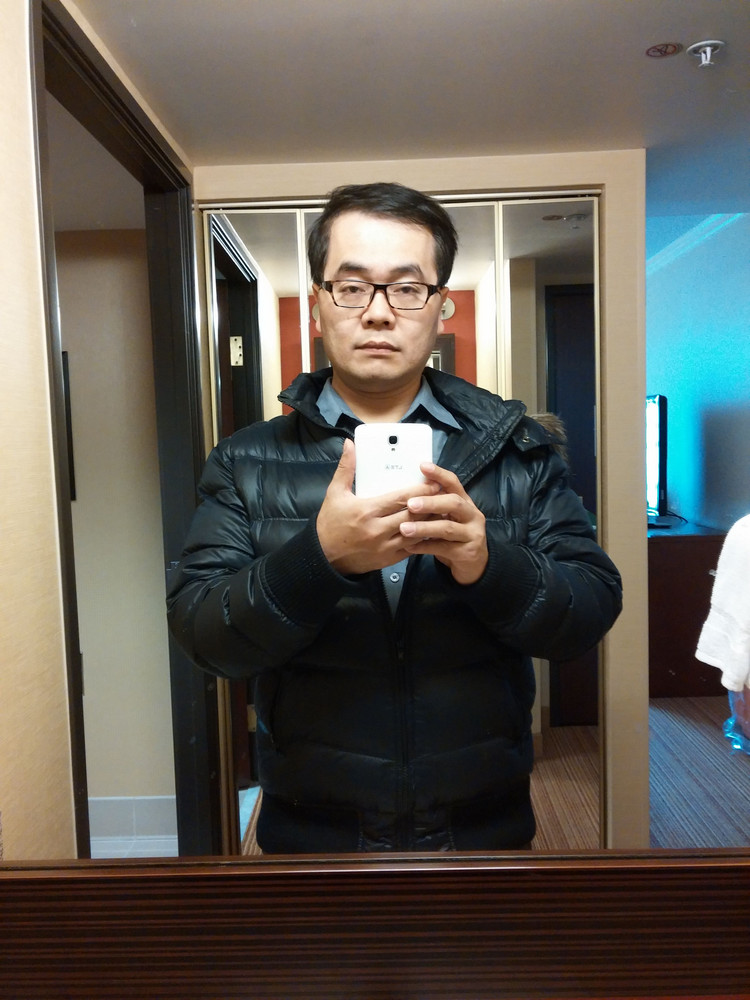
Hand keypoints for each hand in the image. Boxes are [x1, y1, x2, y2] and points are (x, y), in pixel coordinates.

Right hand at [316, 440, 439, 574]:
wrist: (324, 558)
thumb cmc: (330, 523)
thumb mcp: (334, 494)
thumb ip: (346, 468)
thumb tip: (350, 444)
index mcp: (366, 511)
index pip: (400, 499)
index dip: (420, 490)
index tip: (434, 482)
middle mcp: (377, 530)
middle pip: (412, 515)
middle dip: (430, 504)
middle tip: (442, 494)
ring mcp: (384, 547)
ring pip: (415, 532)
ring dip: (429, 522)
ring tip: (441, 511)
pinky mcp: (388, 560)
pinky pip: (411, 548)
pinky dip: (422, 538)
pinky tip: (429, 529)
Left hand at [398, 463, 487, 584]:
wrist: (473, 564)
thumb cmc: (455, 537)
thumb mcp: (448, 518)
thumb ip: (435, 505)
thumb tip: (408, 491)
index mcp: (465, 502)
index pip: (454, 483)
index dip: (439, 474)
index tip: (422, 466)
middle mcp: (472, 515)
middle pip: (453, 503)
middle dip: (431, 502)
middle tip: (410, 504)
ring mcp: (473, 534)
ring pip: (447, 528)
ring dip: (424, 527)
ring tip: (404, 528)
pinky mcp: (468, 552)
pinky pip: (443, 548)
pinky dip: (425, 547)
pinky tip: (410, 546)